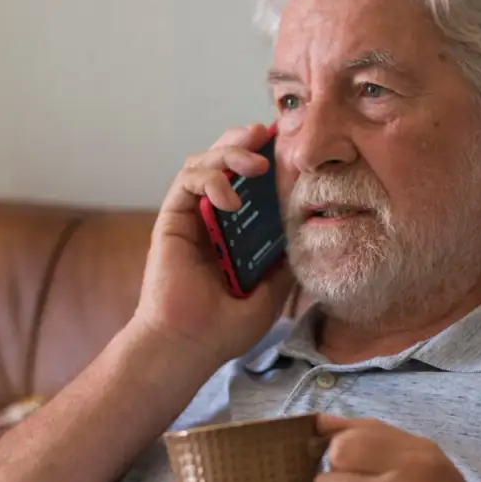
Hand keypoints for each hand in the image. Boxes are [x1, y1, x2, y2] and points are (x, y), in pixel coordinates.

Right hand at [129, 124, 296, 368]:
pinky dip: (210, 179)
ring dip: (230, 152)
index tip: (290, 147)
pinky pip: (187, 181)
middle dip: (246, 141)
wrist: (190, 346)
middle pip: (226, 161)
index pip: (252, 183)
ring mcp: (192, 216)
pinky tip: (229, 199)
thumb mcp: (272, 290)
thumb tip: (309, 230)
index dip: (267, 158)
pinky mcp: (172, 218)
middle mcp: (213, 218)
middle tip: (268, 135)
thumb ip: (285, 259)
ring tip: (255, 164)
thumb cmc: (225, 327)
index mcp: (237, 231)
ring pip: (205, 162)